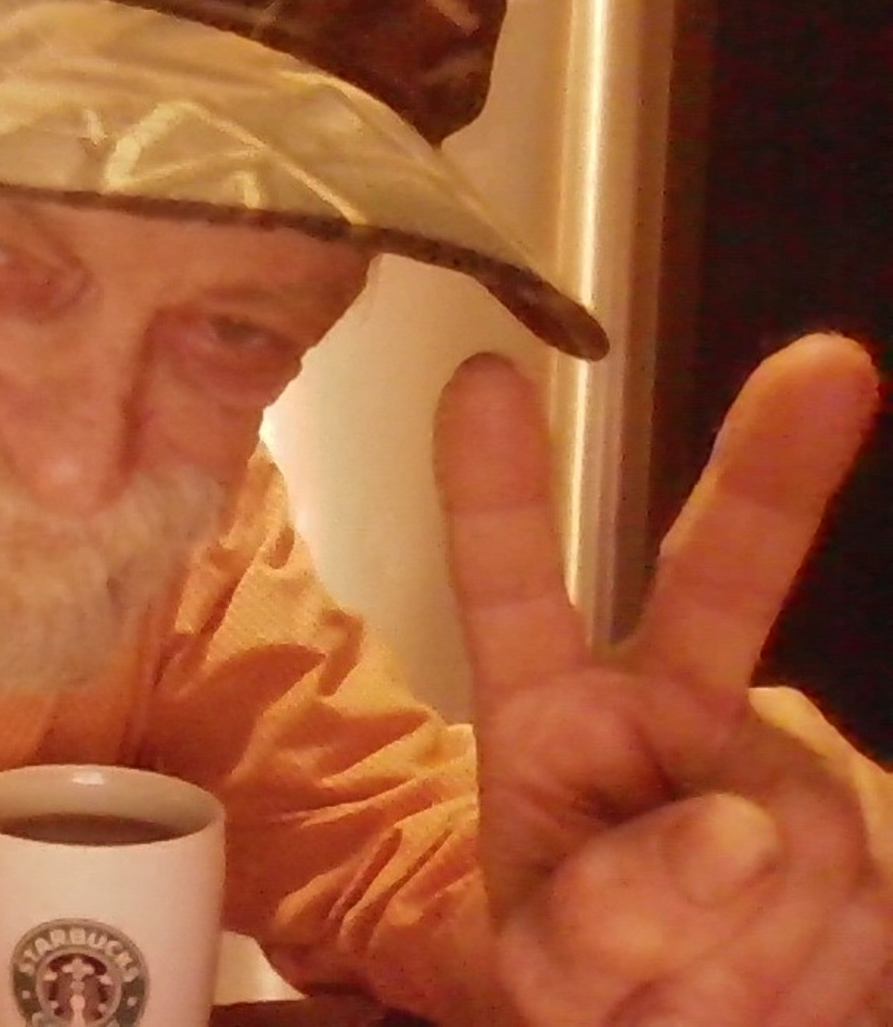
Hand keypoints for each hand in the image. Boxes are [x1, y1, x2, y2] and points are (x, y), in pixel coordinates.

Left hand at [434, 333, 890, 1024]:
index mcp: (555, 717)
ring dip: (764, 962)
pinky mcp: (886, 824)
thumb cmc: (590, 985)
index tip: (477, 380)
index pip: (512, 594)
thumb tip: (739, 823)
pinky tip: (817, 990)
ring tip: (725, 1003)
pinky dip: (844, 975)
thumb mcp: (548, 975)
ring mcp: (795, 762)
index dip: (495, 494)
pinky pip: (888, 889)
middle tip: (830, 365)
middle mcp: (678, 706)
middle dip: (773, 473)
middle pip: (720, 581)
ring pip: (807, 841)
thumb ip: (605, 915)